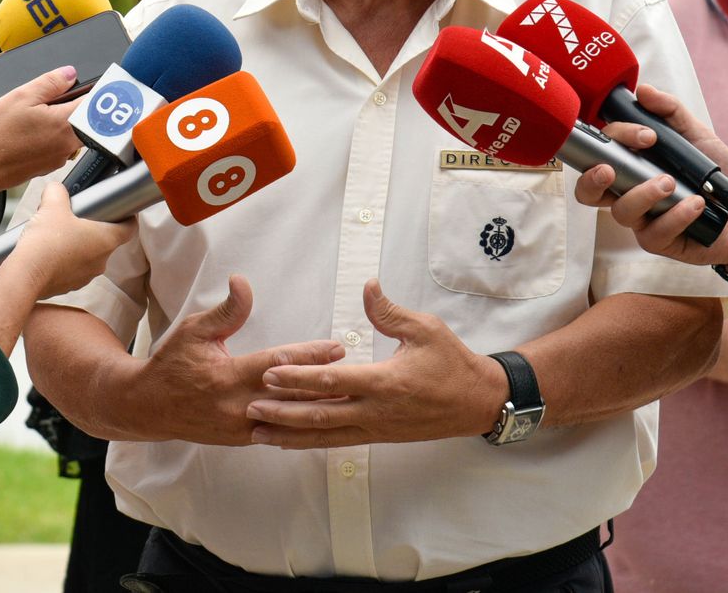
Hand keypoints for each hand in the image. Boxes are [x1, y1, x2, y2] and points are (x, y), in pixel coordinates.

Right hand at [0, 66, 83, 193]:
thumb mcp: (21, 96)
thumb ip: (50, 82)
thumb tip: (69, 74)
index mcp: (66, 124)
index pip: (95, 103)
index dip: (94, 89)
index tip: (93, 83)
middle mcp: (69, 144)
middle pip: (87, 120)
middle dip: (77, 105)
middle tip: (60, 96)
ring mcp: (60, 158)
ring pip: (73, 133)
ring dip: (64, 121)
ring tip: (39, 113)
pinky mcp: (49, 165)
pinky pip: (60, 145)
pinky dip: (52, 135)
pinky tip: (31, 131)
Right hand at [3, 183, 136, 298]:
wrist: (25, 276)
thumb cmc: (45, 243)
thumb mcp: (52, 205)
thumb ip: (58, 191)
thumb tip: (57, 190)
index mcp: (106, 239)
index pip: (130, 227)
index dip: (128, 216)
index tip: (121, 210)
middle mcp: (101, 261)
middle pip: (106, 240)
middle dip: (94, 227)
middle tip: (79, 216)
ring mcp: (86, 276)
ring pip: (88, 255)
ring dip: (79, 244)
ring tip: (59, 233)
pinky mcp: (69, 285)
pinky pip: (73, 268)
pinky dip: (65, 259)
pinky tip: (49, 250)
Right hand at [125, 275, 345, 444]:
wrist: (149, 406)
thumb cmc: (172, 363)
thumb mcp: (194, 330)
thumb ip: (226, 311)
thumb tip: (243, 283)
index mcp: (227, 377)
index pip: (277, 364)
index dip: (308, 355)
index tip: (337, 348)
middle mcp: (238, 407)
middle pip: (291, 396)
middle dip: (325, 384)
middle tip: (356, 373)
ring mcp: (242, 428)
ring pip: (290, 419)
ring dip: (319, 408)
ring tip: (349, 398)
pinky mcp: (243, 439)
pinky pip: (279, 432)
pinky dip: (301, 425)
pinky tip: (323, 420)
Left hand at [245, 279, 503, 448]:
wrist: (477, 402)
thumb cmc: (452, 362)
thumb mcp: (426, 329)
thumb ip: (390, 312)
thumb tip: (368, 286)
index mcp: (385, 382)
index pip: (333, 380)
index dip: (299, 377)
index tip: (270, 372)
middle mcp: (376, 410)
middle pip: (321, 414)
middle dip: (283, 413)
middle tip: (249, 408)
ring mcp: (376, 428)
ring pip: (326, 434)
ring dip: (290, 435)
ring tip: (256, 434)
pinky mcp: (377, 436)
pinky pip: (338, 440)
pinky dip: (311, 440)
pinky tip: (289, 440)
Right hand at [572, 83, 727, 266]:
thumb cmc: (716, 176)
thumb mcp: (697, 136)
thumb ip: (671, 113)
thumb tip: (644, 91)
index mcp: (631, 166)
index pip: (602, 152)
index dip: (612, 141)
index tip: (644, 135)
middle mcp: (628, 192)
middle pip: (588, 191)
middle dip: (591, 180)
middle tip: (610, 169)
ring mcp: (642, 219)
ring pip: (621, 212)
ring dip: (643, 194)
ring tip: (670, 183)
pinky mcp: (659, 241)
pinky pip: (655, 232)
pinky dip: (676, 216)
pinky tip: (696, 204)